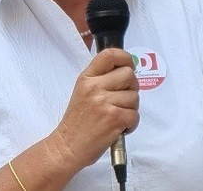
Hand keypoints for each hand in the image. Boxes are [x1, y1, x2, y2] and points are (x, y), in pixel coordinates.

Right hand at [48, 48, 138, 168]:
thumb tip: (127, 70)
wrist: (67, 148)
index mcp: (87, 78)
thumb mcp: (83, 92)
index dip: (125, 58)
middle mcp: (95, 87)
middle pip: (129, 75)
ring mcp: (104, 102)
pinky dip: (131, 124)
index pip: (110, 55)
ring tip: (116, 117)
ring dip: (130, 109)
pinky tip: (118, 128)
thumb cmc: (77, 123)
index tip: (129, 66)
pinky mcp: (114, 118)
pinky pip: (135, 115)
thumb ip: (101, 80)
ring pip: (135, 97)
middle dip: (131, 88)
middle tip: (121, 100)